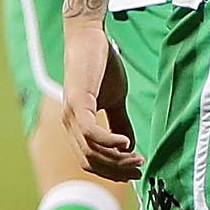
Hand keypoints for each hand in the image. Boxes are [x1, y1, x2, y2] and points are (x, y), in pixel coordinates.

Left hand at [63, 16, 139, 179]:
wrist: (89, 37)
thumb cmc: (101, 66)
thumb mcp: (115, 100)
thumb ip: (119, 123)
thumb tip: (129, 147)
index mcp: (77, 125)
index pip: (91, 159)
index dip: (112, 171)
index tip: (135, 172)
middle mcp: (69, 124)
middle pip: (90, 160)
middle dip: (116, 170)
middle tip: (139, 169)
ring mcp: (71, 114)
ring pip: (91, 151)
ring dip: (116, 159)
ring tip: (137, 157)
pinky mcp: (77, 103)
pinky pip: (90, 133)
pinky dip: (109, 142)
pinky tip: (126, 143)